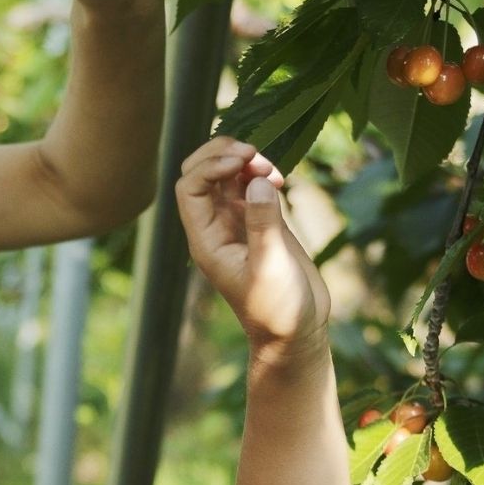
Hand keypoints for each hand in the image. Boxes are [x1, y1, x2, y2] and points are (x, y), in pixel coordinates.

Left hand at [174, 137, 330, 368]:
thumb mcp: (271, 268)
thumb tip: (256, 180)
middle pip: (199, 173)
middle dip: (222, 153)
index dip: (210, 166)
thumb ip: (263, 224)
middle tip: (254, 154)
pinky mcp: (260, 221)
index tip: (244, 161)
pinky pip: (250, 183)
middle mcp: (215, 226)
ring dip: (244, 160)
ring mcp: (236, 221)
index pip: (188, 188)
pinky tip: (280, 179)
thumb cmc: (278, 309)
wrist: (295, 331)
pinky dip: (261, 172)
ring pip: (225, 174)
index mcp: (206, 240)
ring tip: (273, 169)